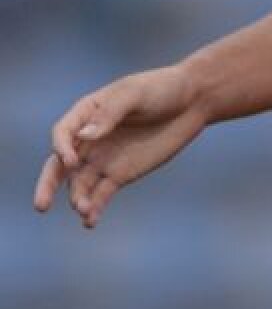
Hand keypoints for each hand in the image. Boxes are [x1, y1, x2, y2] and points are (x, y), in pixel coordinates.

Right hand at [33, 66, 206, 227]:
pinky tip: (91, 220)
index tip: (71, 161)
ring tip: (83, 208)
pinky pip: (101, 194)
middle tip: (41, 205)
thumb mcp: (137, 93)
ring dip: (77, 198)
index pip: (64, 133)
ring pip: (79, 184)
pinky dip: (94, 208)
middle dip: (48, 185)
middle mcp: (90, 139)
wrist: (193, 101)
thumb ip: (111, 113)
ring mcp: (104, 158)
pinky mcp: (120, 174)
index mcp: (89, 112)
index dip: (62, 148)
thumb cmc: (163, 88)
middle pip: (60, 165)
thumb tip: (84, 136)